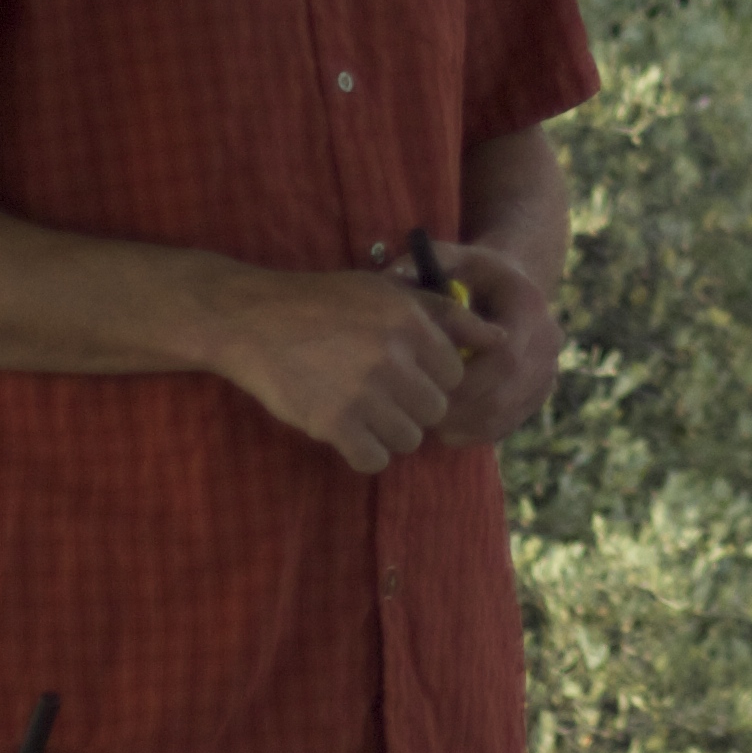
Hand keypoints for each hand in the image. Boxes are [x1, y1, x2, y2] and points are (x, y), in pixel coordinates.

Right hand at [213, 267, 469, 473]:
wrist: (253, 320)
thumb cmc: (324, 303)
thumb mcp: (387, 292)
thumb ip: (447, 313)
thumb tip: (499, 338)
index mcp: (409, 323)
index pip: (455, 374)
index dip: (431, 377)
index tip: (403, 371)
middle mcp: (392, 358)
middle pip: (434, 410)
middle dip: (412, 407)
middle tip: (378, 392)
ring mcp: (364, 393)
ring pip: (409, 439)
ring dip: (388, 431)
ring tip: (359, 408)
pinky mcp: (334, 424)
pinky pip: (375, 460)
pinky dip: (363, 452)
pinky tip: (346, 430)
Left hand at [424, 241, 559, 446]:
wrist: (511, 285)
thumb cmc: (472, 273)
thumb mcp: (450, 258)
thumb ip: (420, 266)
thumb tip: (390, 282)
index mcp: (528, 305)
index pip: (504, 358)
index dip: (465, 380)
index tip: (426, 384)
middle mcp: (548, 340)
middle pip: (504, 394)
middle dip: (459, 409)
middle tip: (420, 415)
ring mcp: (548, 370)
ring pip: (505, 414)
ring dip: (465, 425)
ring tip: (430, 422)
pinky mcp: (540, 393)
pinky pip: (508, 424)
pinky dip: (475, 431)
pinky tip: (447, 426)